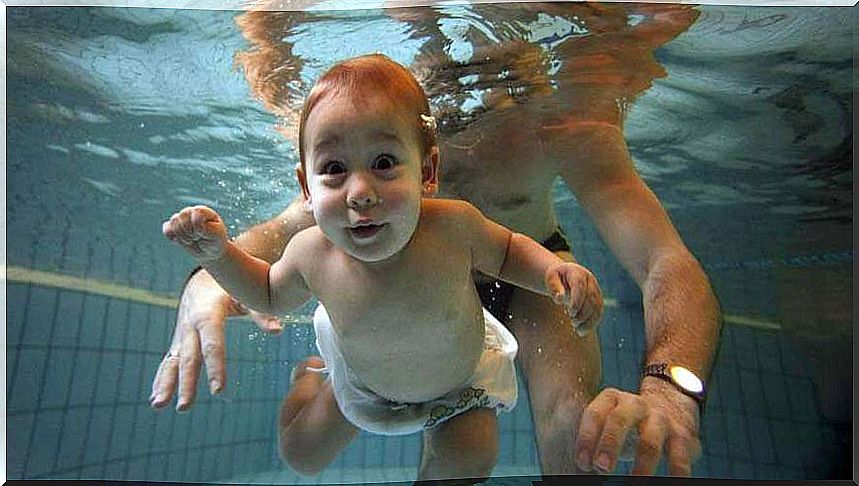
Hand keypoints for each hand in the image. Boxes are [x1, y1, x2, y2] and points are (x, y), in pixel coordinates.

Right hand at [149, 270, 282, 411]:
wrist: (206, 277)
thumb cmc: (232, 285)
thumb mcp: (246, 293)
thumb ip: (261, 313)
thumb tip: (277, 331)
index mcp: (208, 312)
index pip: (212, 343)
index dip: (215, 366)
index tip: (218, 390)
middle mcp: (190, 324)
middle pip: (189, 357)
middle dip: (186, 382)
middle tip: (184, 406)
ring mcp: (182, 333)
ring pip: (173, 361)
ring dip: (165, 384)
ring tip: (158, 406)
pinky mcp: (180, 340)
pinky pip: (170, 361)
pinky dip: (162, 379)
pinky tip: (157, 400)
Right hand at [162, 205, 228, 261]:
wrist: (210, 252)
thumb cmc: (215, 241)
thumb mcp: (216, 234)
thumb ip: (206, 226)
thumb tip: (194, 221)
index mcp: (203, 211)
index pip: (194, 212)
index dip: (197, 227)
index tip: (204, 234)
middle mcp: (191, 212)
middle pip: (182, 218)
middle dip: (189, 233)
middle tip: (198, 238)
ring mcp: (182, 219)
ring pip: (173, 223)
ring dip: (182, 237)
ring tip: (192, 240)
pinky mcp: (173, 227)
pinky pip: (167, 230)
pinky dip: (173, 238)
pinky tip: (182, 241)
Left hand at [545, 262, 603, 335]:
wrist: (565, 276)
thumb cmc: (556, 278)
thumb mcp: (550, 278)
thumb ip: (553, 287)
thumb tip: (559, 299)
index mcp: (578, 273)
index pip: (580, 286)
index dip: (577, 301)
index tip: (571, 313)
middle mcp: (590, 281)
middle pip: (591, 299)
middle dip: (583, 313)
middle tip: (573, 322)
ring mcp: (596, 291)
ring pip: (597, 308)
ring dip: (589, 321)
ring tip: (578, 330)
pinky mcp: (598, 301)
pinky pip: (598, 313)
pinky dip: (592, 324)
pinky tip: (582, 331)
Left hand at [575, 381, 700, 475]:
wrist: (671, 400)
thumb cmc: (629, 421)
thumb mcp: (610, 418)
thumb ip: (594, 437)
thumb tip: (579, 467)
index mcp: (612, 399)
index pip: (595, 414)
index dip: (586, 438)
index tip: (582, 462)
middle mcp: (636, 405)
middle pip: (620, 419)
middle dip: (609, 444)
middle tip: (601, 467)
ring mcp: (661, 419)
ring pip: (650, 442)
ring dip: (641, 466)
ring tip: (634, 484)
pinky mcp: (682, 436)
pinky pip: (680, 457)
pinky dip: (676, 473)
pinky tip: (673, 484)